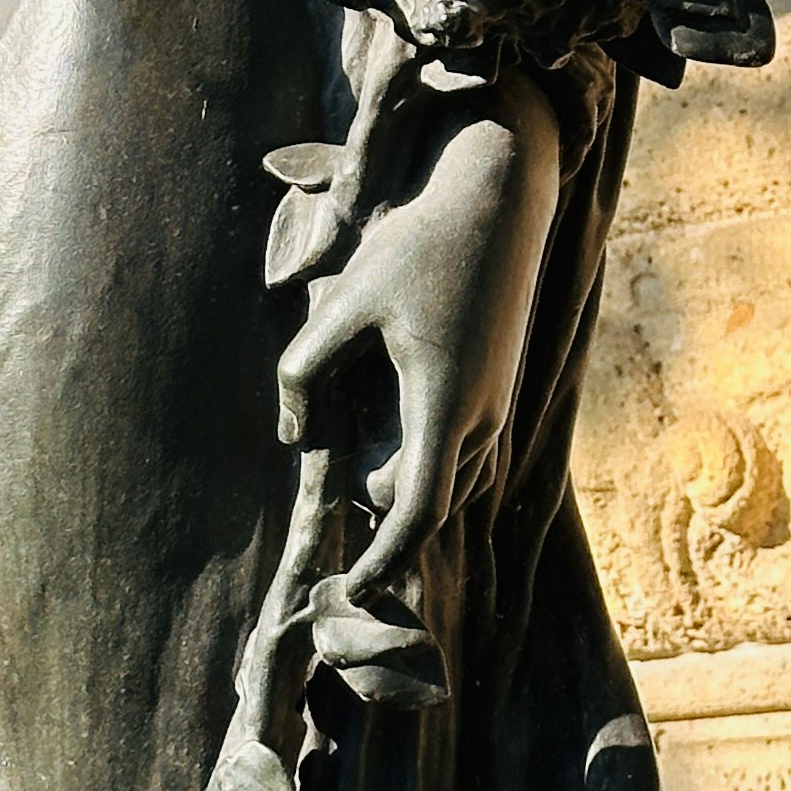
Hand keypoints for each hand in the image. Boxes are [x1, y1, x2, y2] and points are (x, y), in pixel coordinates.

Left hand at [276, 70, 561, 596]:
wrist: (499, 201)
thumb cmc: (418, 246)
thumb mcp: (345, 302)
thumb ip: (305, 369)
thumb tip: (290, 431)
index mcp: (444, 408)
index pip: (415, 514)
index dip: (382, 562)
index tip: (348, 589)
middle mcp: (482, 418)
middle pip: (429, 506)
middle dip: (383, 523)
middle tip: (333, 512)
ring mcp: (498, 405)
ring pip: (453, 485)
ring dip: (407, 492)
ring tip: (360, 478)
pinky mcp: (500, 386)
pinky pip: (468, 458)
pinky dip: (432, 468)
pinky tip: (397, 440)